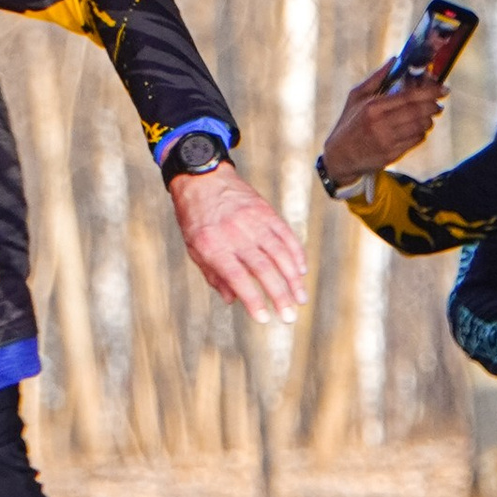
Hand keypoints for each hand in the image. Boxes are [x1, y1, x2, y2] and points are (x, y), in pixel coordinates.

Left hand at [170, 160, 305, 322]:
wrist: (203, 177)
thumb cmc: (196, 218)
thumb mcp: (195, 248)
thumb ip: (214, 275)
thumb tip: (232, 300)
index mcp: (214, 246)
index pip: (238, 278)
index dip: (253, 300)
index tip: (265, 318)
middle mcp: (236, 234)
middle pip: (264, 269)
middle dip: (279, 296)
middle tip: (289, 317)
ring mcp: (254, 222)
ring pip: (280, 254)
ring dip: (293, 279)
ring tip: (300, 299)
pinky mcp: (266, 212)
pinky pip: (286, 235)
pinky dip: (296, 254)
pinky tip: (301, 271)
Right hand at [320, 61, 447, 191]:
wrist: (340, 157)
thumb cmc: (349, 123)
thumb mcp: (356, 97)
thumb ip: (377, 78)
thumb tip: (394, 60)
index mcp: (373, 107)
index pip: (409, 97)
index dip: (430, 92)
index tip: (443, 89)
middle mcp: (381, 124)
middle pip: (419, 112)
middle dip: (433, 106)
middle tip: (438, 103)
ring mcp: (387, 141)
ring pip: (421, 128)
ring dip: (428, 120)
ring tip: (427, 116)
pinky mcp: (392, 155)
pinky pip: (416, 141)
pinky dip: (421, 133)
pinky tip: (416, 129)